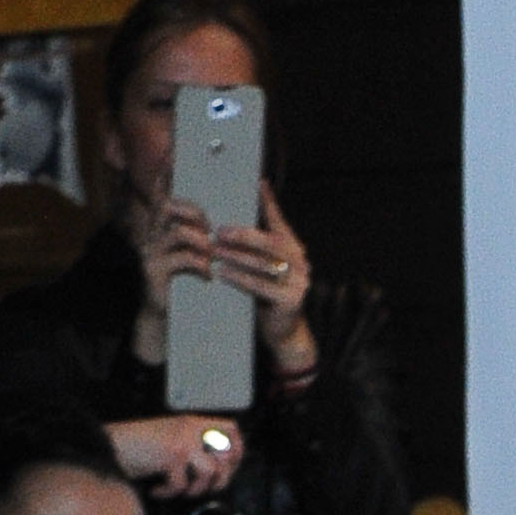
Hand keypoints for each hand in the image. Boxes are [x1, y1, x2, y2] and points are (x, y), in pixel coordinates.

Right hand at [107, 414, 244, 501]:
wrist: (110, 445)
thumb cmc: (137, 446)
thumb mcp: (171, 438)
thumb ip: (194, 445)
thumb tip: (221, 468)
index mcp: (192, 422)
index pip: (231, 429)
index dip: (237, 450)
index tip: (230, 467)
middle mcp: (190, 428)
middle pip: (227, 454)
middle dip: (221, 478)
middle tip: (205, 487)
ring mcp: (182, 441)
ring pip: (211, 472)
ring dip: (196, 489)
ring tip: (180, 489)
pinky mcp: (172, 456)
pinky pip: (182, 485)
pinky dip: (168, 493)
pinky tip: (157, 490)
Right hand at [131, 184, 204, 330]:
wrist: (164, 316)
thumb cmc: (182, 282)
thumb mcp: (190, 255)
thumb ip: (198, 236)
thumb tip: (218, 222)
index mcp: (161, 227)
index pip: (161, 195)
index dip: (165, 176)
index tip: (172, 155)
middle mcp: (152, 235)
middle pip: (168, 207)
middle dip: (193, 211)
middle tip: (209, 226)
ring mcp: (152, 253)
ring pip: (178, 232)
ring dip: (201, 240)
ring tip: (212, 253)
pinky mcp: (155, 272)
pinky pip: (181, 260)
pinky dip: (200, 265)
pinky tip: (208, 274)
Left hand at [216, 185, 317, 375]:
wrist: (283, 331)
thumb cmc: (268, 292)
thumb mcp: (265, 265)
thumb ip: (257, 243)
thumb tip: (242, 212)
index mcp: (294, 249)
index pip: (280, 222)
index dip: (269, 203)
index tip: (257, 183)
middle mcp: (301, 263)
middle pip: (271, 243)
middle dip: (243, 235)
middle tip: (219, 231)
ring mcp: (299, 283)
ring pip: (264, 264)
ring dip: (236, 256)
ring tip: (215, 251)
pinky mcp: (290, 301)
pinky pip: (261, 286)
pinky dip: (239, 278)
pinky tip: (222, 273)